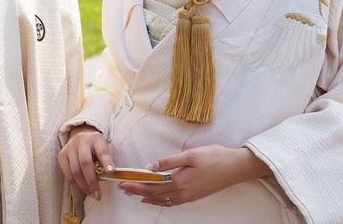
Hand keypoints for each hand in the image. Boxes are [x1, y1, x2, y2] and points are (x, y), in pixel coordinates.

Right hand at [58, 125, 114, 197]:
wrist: (80, 134)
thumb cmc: (94, 146)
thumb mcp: (103, 147)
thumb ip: (105, 160)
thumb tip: (109, 177)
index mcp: (95, 138)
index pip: (101, 151)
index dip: (106, 161)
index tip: (111, 171)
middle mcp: (81, 140)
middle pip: (85, 162)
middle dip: (92, 181)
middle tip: (98, 194)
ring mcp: (70, 148)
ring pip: (75, 170)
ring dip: (83, 186)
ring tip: (91, 193)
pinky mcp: (62, 155)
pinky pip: (67, 174)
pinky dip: (75, 184)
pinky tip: (81, 189)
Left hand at [119, 145, 270, 206]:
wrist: (235, 168)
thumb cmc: (214, 157)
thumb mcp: (190, 155)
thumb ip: (169, 161)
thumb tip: (151, 166)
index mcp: (180, 181)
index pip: (152, 185)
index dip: (136, 184)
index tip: (123, 182)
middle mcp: (183, 192)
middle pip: (154, 194)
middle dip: (137, 191)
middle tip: (123, 188)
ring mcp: (189, 196)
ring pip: (162, 200)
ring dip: (147, 197)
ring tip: (134, 194)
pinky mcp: (193, 196)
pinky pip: (172, 202)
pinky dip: (160, 201)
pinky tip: (155, 199)